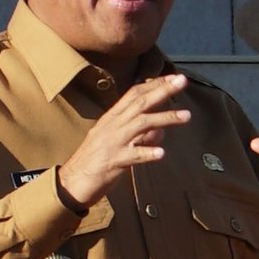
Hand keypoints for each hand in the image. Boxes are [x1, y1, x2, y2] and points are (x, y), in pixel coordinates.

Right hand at [58, 74, 191, 210]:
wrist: (72, 182)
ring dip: (165, 118)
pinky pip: (133, 156)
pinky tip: (162, 153)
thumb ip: (137, 134)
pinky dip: (147, 153)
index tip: (174, 77)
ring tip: (186, 116)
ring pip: (141, 124)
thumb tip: (160, 131)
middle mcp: (112, 126)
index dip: (155, 84)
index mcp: (112, 118)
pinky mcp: (113, 162)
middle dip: (163, 90)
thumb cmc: (95, 161)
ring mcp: (113, 143)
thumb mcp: (114, 140)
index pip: (134, 94)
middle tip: (183, 80)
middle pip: (141, 103)